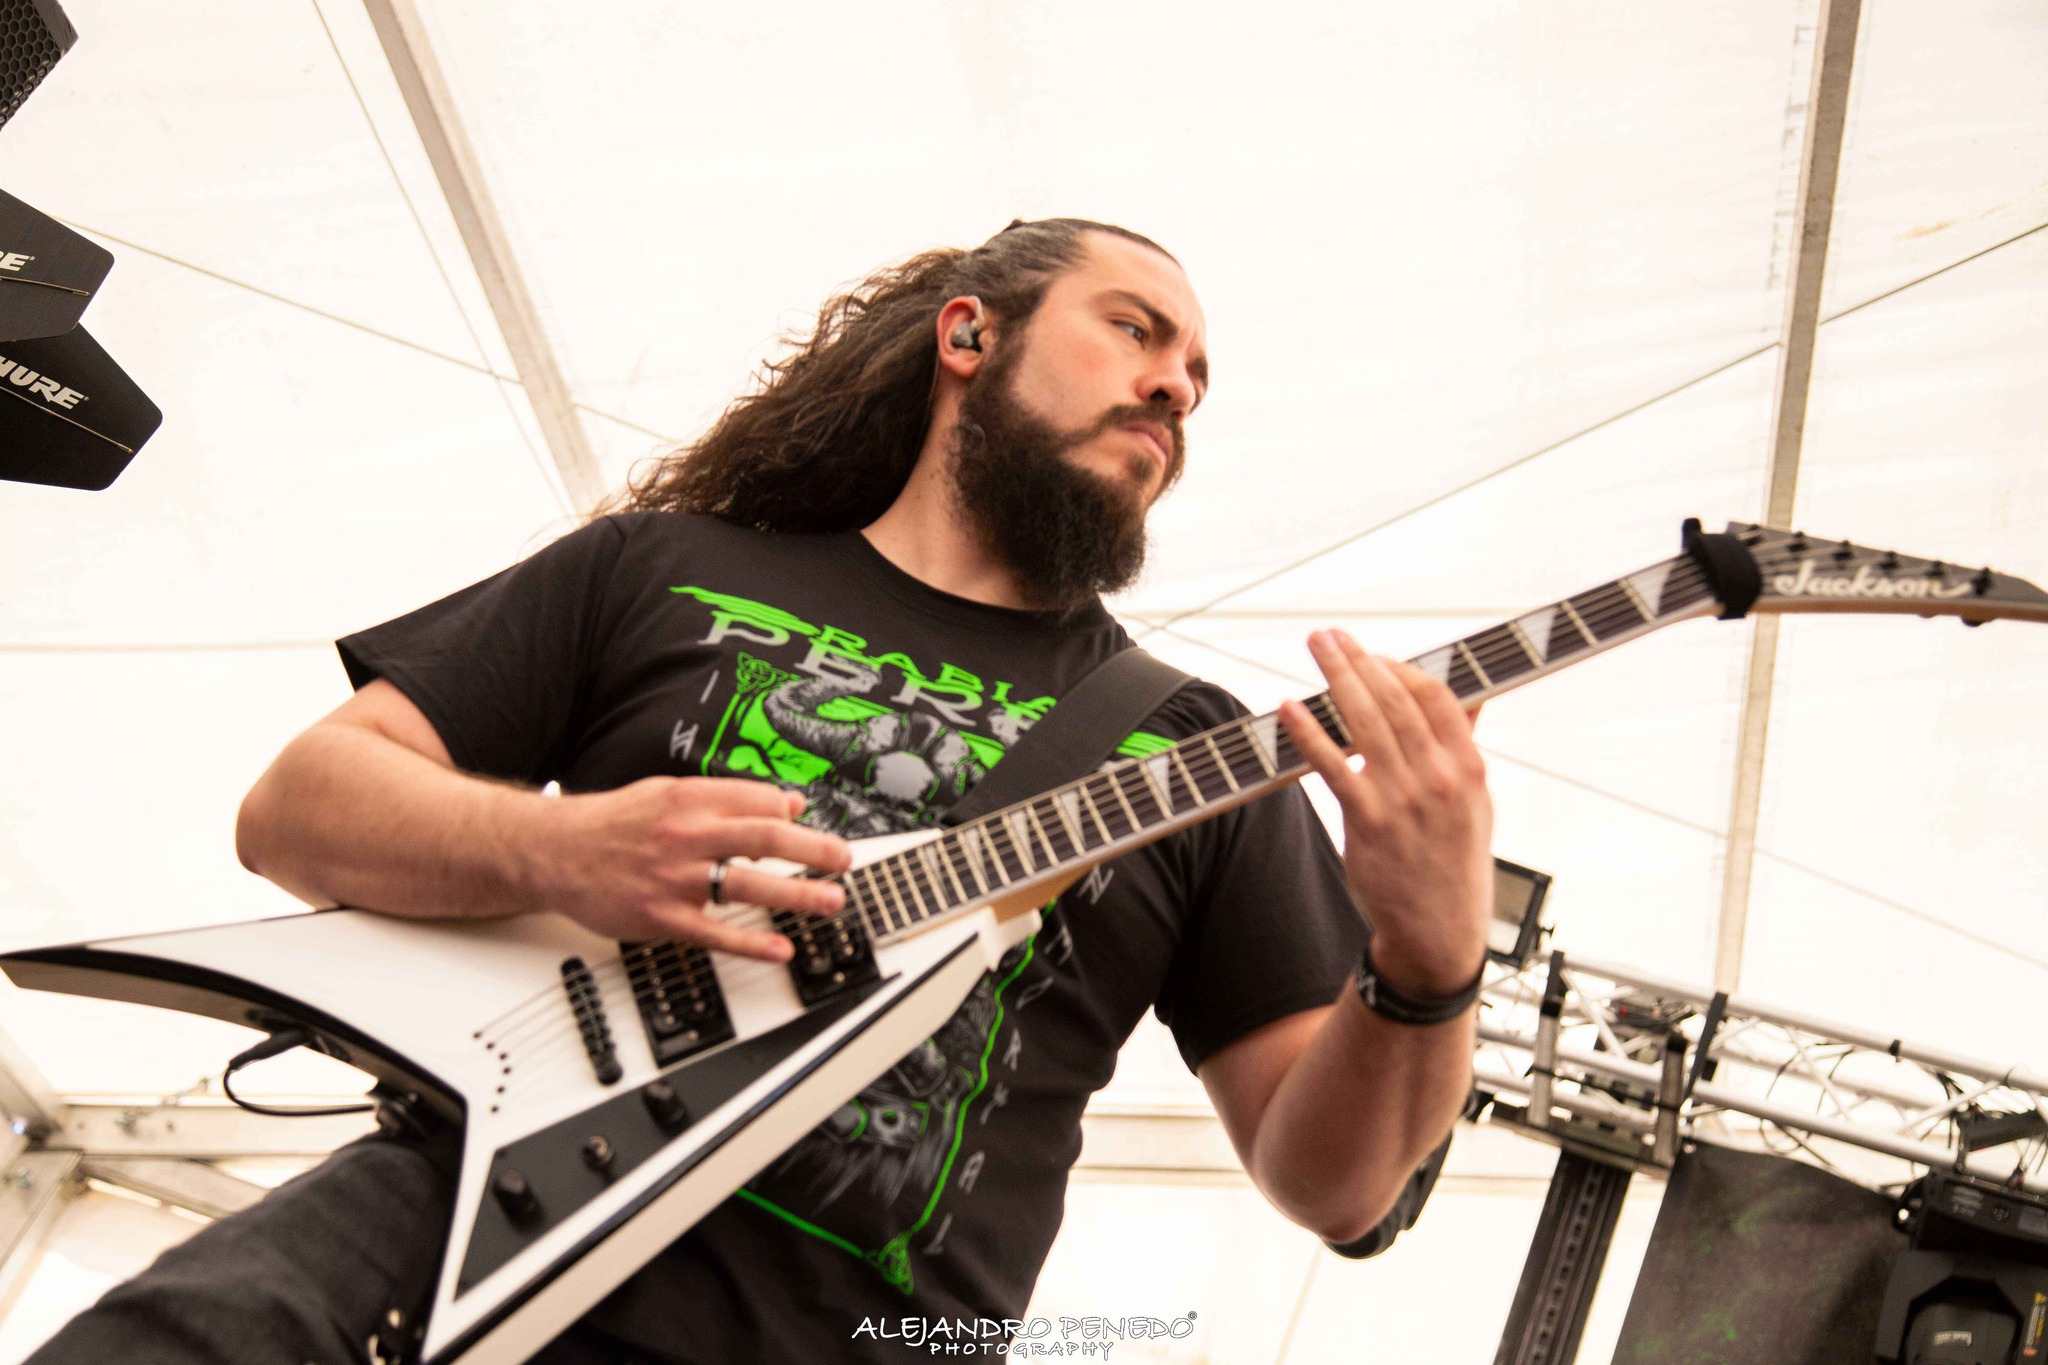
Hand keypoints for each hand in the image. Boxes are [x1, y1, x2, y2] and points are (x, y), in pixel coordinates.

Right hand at [523, 777, 850, 961]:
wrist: (553, 852)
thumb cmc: (613, 824)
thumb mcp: (668, 793)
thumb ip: (728, 797)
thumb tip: (787, 802)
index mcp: (691, 799)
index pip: (759, 801)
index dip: (794, 814)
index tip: (815, 826)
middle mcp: (688, 834)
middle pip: (766, 838)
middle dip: (814, 850)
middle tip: (843, 860)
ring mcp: (676, 878)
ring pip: (749, 884)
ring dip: (798, 894)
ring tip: (830, 901)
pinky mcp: (663, 916)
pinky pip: (715, 933)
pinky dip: (752, 943)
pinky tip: (780, 948)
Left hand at [1280, 630, 1492, 996]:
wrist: (1439, 932)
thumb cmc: (1453, 865)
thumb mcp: (1477, 804)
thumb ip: (1467, 748)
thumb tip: (1472, 698)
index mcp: (1470, 769)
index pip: (1438, 697)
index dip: (1402, 668)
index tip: (1375, 656)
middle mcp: (1439, 779)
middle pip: (1396, 700)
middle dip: (1360, 659)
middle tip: (1331, 635)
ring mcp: (1403, 799)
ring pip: (1365, 723)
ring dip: (1336, 678)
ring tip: (1316, 648)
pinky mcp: (1368, 822)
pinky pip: (1333, 766)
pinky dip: (1310, 732)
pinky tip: (1290, 708)